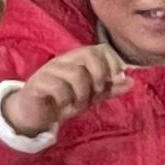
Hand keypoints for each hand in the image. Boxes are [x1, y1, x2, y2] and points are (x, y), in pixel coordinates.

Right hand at [0, 42, 126, 141]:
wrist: (33, 114)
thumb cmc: (62, 101)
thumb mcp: (89, 96)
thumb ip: (109, 89)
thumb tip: (131, 82)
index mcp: (78, 60)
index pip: (100, 49)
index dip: (111, 62)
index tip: (114, 79)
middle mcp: (64, 61)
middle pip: (88, 55)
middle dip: (99, 75)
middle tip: (97, 91)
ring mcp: (49, 70)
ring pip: (75, 73)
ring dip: (82, 93)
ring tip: (78, 104)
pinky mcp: (37, 83)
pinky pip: (57, 86)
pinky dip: (66, 99)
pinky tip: (64, 106)